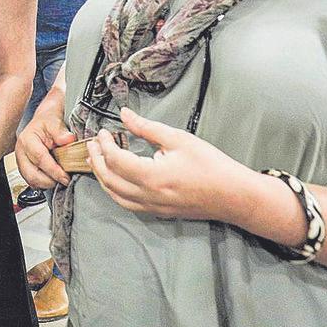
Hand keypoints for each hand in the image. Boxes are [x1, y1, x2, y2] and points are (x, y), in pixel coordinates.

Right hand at [15, 106, 74, 188]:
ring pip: (31, 180)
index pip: (39, 159)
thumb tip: (68, 140)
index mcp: (26, 139)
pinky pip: (32, 181)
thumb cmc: (48, 121)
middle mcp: (20, 152)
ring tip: (59, 179)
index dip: (53, 170)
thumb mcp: (55, 121)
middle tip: (64, 180)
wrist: (44, 120)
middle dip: (49, 181)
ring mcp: (21, 161)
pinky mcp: (24, 168)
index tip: (65, 176)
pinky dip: (43, 183)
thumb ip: (61, 131)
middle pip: (32, 174)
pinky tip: (53, 178)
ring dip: (46, 183)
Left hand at [86, 107, 257, 221]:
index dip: (105, 144)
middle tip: (92, 144)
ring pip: (115, 196)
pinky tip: (114, 179)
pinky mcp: (158, 212)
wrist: (234, 195)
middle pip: (109, 180)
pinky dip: (114, 191)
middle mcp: (148, 196)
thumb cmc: (211, 165)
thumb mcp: (179, 139)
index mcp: (151, 177)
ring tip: (96, 160)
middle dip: (97, 160)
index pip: (115, 160)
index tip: (103, 132)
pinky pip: (127, 204)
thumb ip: (147, 128)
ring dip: (102, 178)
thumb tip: (125, 114)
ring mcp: (152, 207)